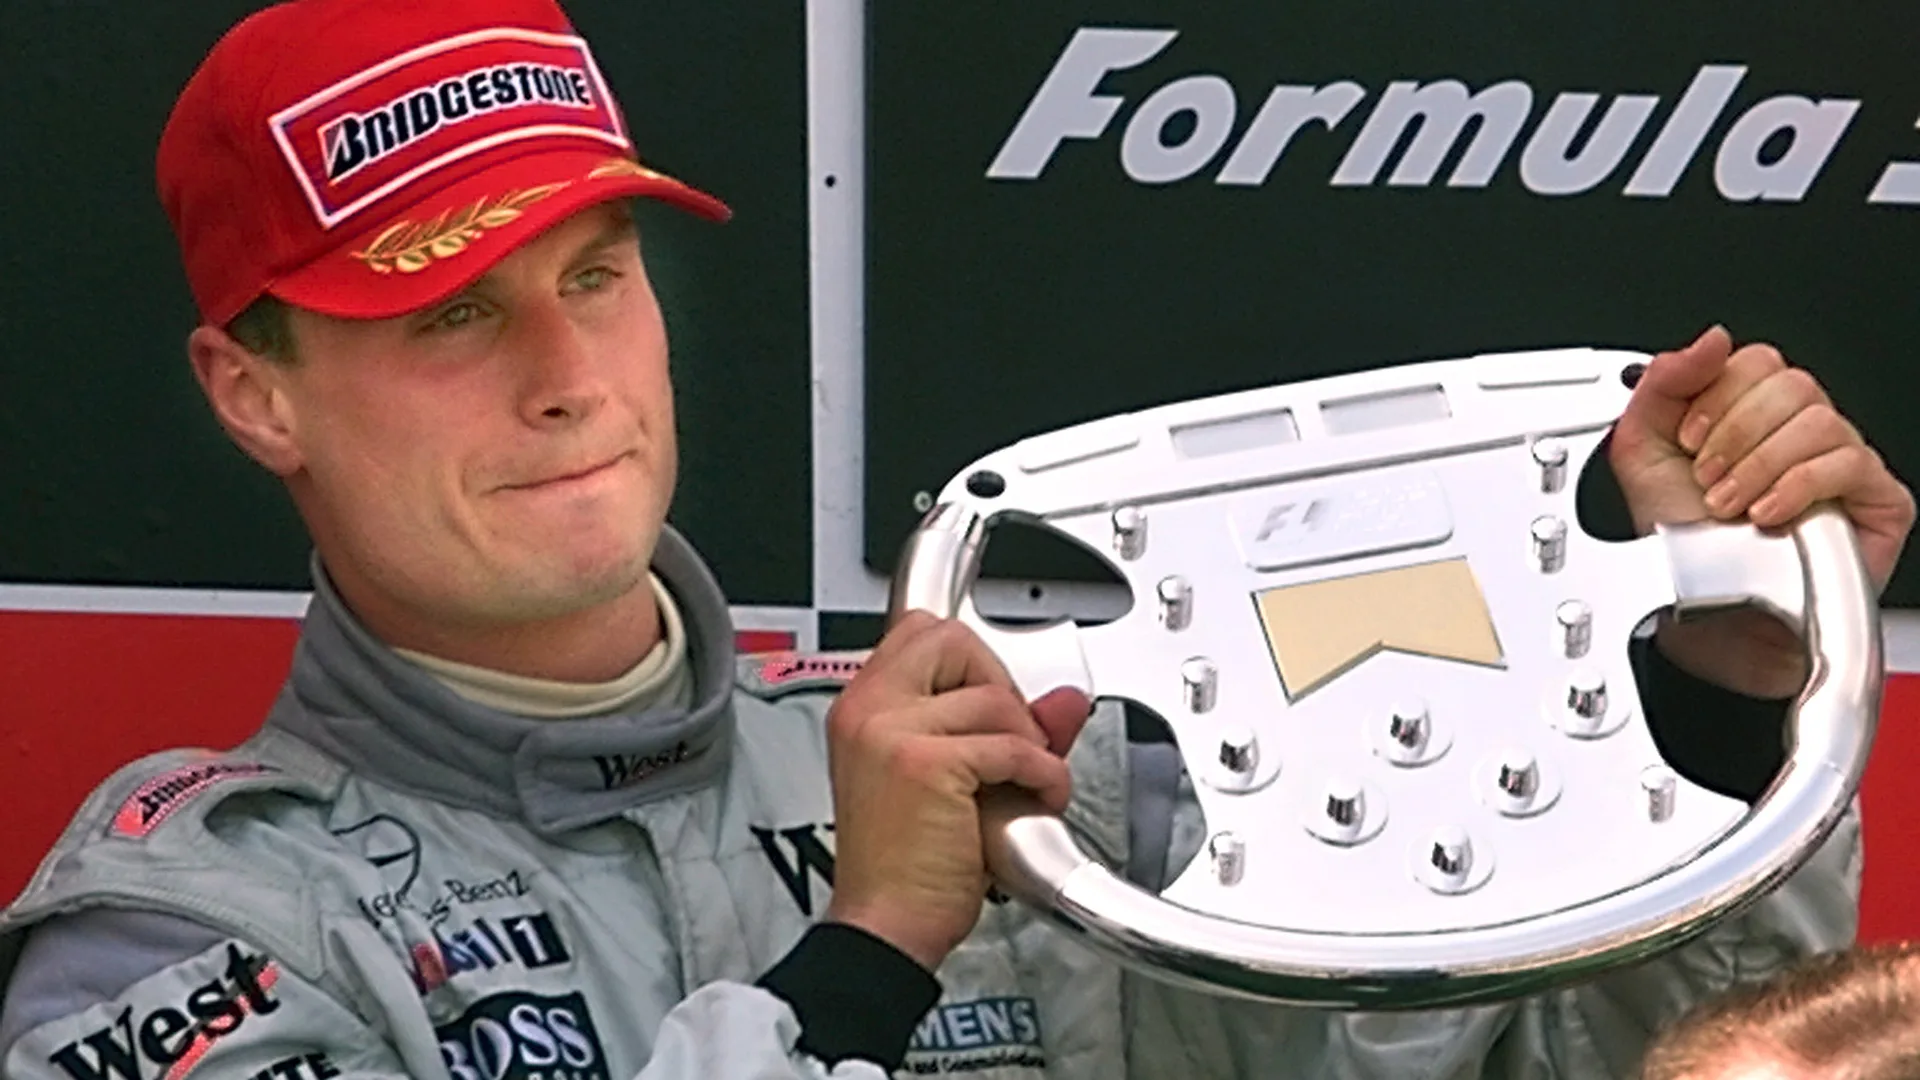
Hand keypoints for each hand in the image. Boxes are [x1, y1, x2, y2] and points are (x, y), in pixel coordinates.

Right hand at [822, 611, 1089, 970]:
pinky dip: (1042, 774)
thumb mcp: (950, 779)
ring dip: (1030, 742)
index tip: (992, 703)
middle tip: (1008, 740)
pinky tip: (1035, 800)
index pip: (920, 631)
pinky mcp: (926, 763)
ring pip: (994, 697)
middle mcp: (869, 709)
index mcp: (862, 707)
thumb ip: (1005, 728)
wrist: (884, 926)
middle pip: (952, 640)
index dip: (970, 662)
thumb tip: (1065, 700)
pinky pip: (1014, 745)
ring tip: (1023, 783)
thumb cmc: (904, 866)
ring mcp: (892, 731)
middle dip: (1000, 686)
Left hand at [1609, 326, 1914, 696]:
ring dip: (1759, 465)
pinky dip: (1797, 485)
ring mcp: (1840, 462)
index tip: (1688, 441)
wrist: (1704, 617)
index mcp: (1748, 412)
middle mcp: (1798, 431)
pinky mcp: (1877, 498)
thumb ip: (1660, 387)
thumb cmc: (1681, 547)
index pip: (1752, 360)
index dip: (1714, 395)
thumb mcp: (1642, 456)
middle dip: (1734, 433)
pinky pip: (1849, 461)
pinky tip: (1768, 513)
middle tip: (1709, 478)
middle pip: (1787, 379)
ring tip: (1733, 505)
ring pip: (1816, 416)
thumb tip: (1708, 340)